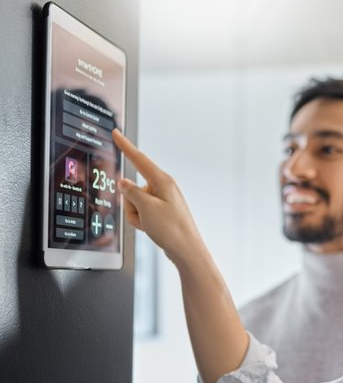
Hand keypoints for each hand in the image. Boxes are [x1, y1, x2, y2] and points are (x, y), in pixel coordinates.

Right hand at [113, 129, 205, 266]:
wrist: (186, 250)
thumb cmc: (172, 230)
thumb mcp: (146, 208)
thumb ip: (131, 192)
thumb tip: (124, 182)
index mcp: (163, 181)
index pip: (139, 159)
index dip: (126, 146)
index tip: (117, 132)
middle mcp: (164, 188)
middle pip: (132, 187)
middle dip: (131, 203)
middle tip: (143, 217)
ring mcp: (162, 200)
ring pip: (135, 202)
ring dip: (136, 214)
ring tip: (150, 224)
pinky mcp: (161, 211)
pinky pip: (142, 212)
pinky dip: (141, 221)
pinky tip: (151, 229)